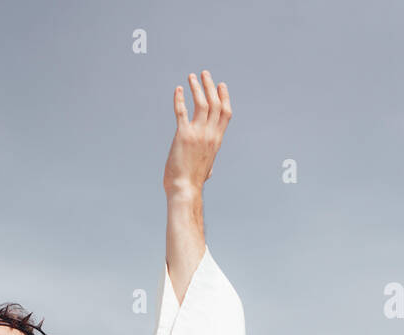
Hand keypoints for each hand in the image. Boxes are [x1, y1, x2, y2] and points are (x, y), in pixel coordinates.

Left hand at [163, 70, 231, 196]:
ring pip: (202, 103)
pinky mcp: (183, 135)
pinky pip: (182, 112)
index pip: (225, 113)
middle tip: (204, 74)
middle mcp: (210, 134)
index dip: (224, 97)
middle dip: (210, 86)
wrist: (185, 189)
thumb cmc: (192, 183)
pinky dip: (180, 98)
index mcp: (217, 140)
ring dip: (197, 88)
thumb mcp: (205, 171)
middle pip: (215, 103)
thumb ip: (208, 165)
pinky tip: (178, 90)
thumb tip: (209, 171)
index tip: (221, 85)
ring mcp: (198, 134)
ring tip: (191, 77)